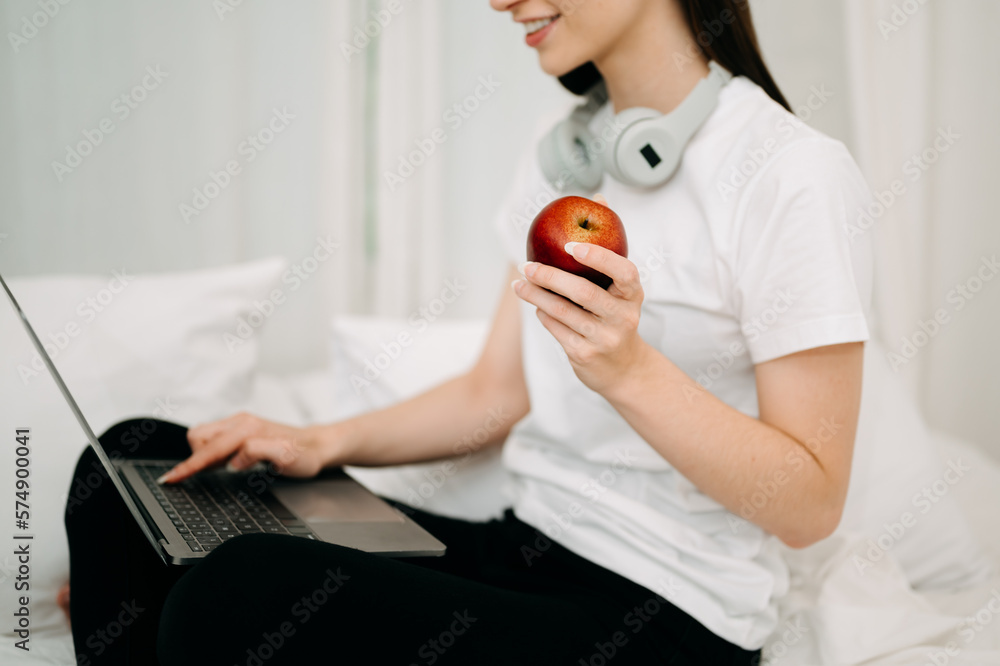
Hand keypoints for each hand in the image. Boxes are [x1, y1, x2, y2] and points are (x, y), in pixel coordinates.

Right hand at [157, 412, 332, 483]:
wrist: (318, 445)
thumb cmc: (304, 454)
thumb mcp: (286, 459)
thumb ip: (259, 453)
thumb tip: (235, 459)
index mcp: (248, 429)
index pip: (209, 449)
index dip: (188, 466)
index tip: (171, 479)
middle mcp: (241, 422)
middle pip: (198, 436)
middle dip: (198, 457)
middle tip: (213, 473)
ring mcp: (240, 422)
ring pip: (203, 434)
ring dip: (205, 453)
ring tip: (222, 467)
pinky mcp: (241, 426)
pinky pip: (214, 436)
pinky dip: (212, 450)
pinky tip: (226, 461)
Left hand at [512, 194, 647, 394]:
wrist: (624, 369)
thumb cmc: (615, 314)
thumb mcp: (620, 286)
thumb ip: (608, 246)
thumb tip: (598, 198)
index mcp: (633, 295)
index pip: (624, 272)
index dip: (600, 257)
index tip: (572, 244)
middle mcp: (623, 317)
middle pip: (584, 293)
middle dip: (551, 277)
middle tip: (528, 265)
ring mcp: (604, 339)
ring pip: (564, 312)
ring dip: (537, 295)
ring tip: (520, 284)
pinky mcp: (585, 355)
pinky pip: (557, 329)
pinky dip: (544, 315)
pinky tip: (536, 305)